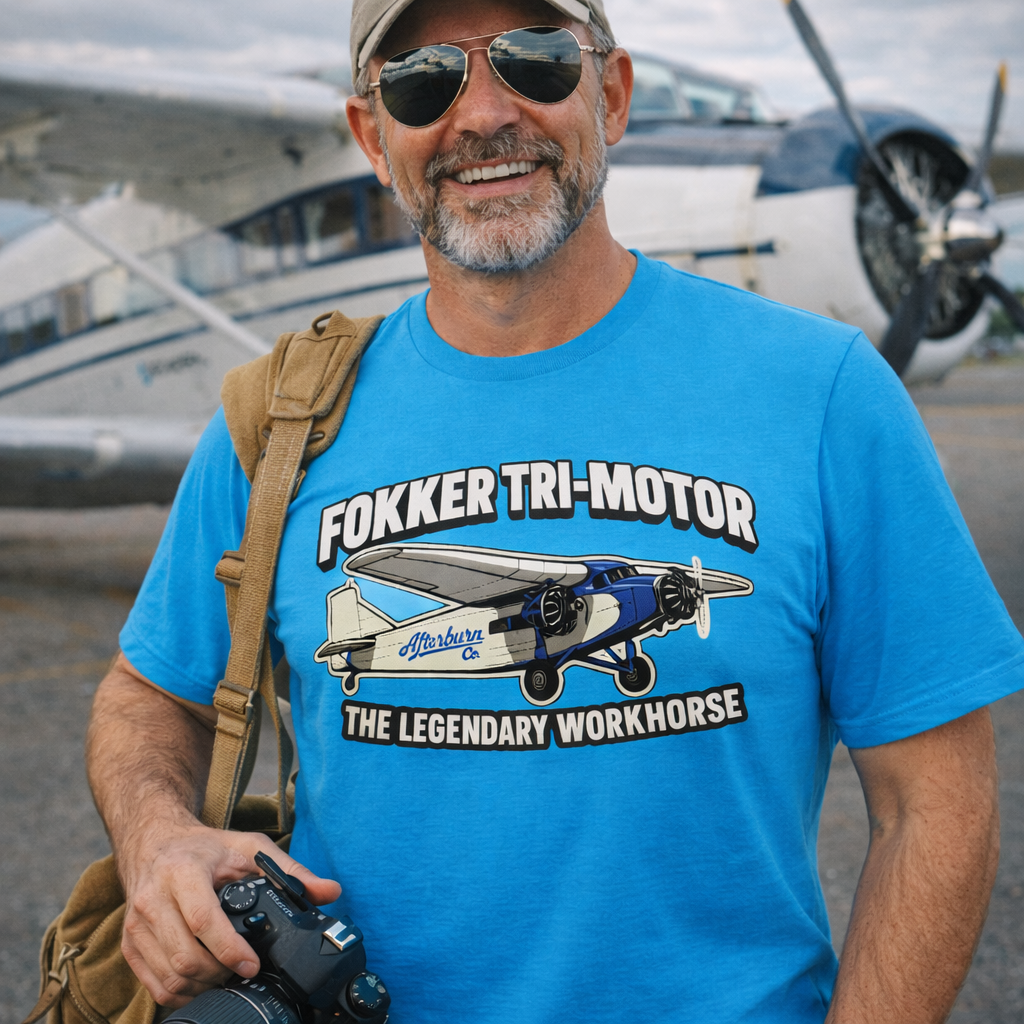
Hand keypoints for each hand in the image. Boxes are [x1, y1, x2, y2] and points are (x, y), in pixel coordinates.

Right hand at [120, 821, 341, 1007]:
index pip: (203, 920)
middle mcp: (153, 899)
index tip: (252, 964)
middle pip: (186, 957)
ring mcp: (136, 925)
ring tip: (227, 975)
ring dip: (203, 986)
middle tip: (244, 970)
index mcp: (182, 872)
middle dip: (221, 973)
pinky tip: (203, 982)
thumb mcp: (249, 848)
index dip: (230, 950)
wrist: (153, 843)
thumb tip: (331, 892)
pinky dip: (181, 993)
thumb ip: (291, 869)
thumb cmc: (204, 847)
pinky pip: (154, 985)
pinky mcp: (128, 945)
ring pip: (170, 976)